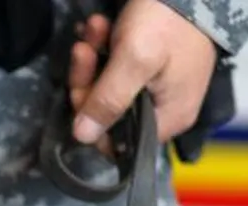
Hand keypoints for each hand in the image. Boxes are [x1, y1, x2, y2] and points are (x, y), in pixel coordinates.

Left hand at [69, 0, 217, 146]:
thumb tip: (82, 137)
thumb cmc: (167, 22)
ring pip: (107, 86)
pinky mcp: (150, 66)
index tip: (80, 88)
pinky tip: (100, 26)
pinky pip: (116, 67)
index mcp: (168, 119)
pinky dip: (104, 46)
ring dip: (93, 57)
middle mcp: (164, 110)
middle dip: (89, 79)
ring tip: (93, 27)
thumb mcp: (135, 60)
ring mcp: (157, 87)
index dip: (91, 119)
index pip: (116, 140)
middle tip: (84, 48)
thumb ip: (109, 100)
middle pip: (107, 112)